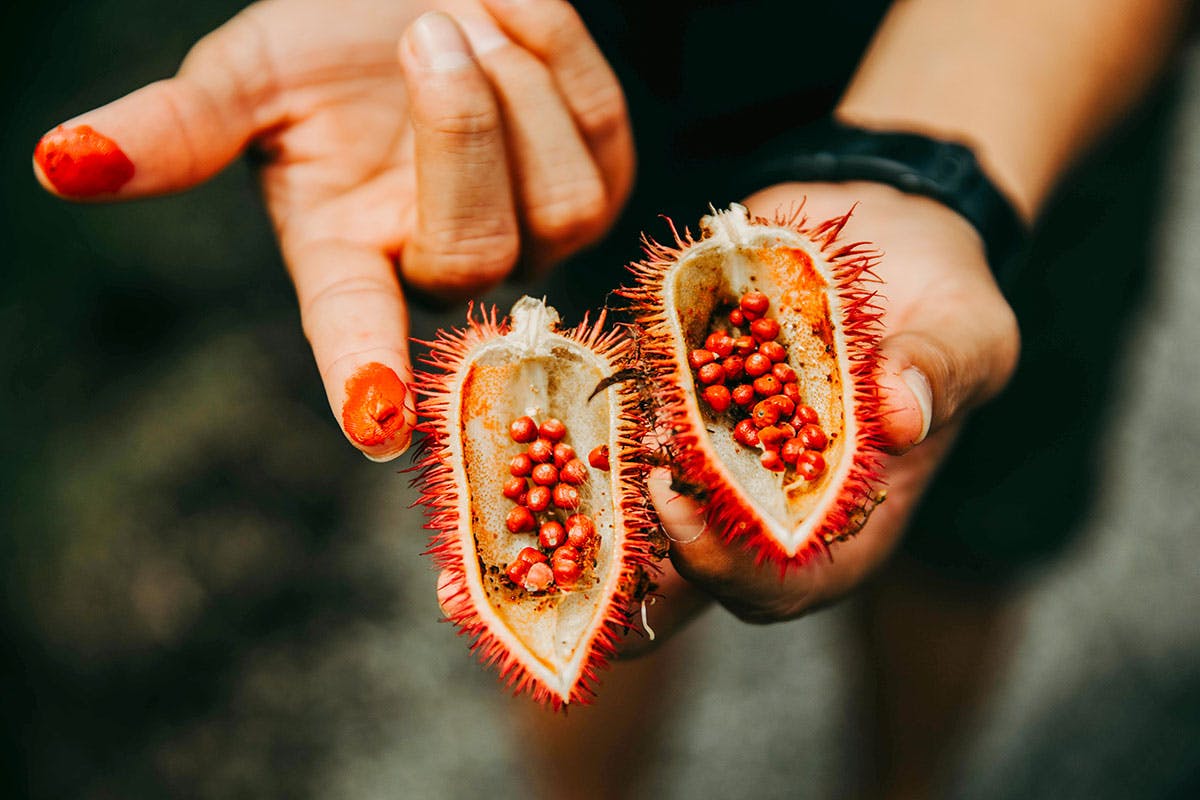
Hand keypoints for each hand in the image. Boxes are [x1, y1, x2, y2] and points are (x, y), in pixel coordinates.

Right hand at [32, 0, 633, 460]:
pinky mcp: (600, 183)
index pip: (354, 330)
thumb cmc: (326, 46)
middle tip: (427, 36)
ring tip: (462, 19)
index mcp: (347, 255)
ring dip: (514, 84)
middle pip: (477, 257)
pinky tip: (512, 14)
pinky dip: (556, 50)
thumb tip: (63, 161)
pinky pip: (601, 131)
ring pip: (562, 201)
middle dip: (459, 135)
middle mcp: (441, 262)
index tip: (373, 429)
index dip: (361, 372)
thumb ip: (173, 130)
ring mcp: (532, 232)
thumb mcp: (245, 80)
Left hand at [630, 180, 1019, 646]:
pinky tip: (592, 366)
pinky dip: (611, 402)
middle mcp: (777, 493)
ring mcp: (727, 447)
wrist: (892, 230)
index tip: (684, 511)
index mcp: (850, 514)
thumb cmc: (946, 299)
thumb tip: (902, 415)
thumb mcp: (968, 332)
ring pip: (651, 498)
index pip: (786, 585)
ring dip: (611, 477)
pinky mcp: (693, 394)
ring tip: (590, 428)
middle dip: (643, 538)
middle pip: (697, 561)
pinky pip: (638, 415)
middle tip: (621, 470)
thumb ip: (939, 371)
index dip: (729, 571)